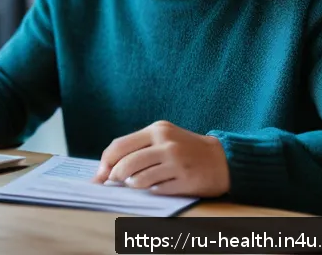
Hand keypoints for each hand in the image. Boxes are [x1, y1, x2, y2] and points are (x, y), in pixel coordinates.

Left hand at [91, 120, 229, 196]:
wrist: (222, 159)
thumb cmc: (185, 149)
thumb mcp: (162, 138)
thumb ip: (137, 148)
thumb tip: (106, 169)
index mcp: (157, 130)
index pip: (119, 146)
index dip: (105, 163)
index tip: (99, 176)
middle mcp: (166, 144)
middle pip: (126, 164)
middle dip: (114, 177)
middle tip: (114, 182)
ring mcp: (177, 162)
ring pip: (139, 179)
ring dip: (133, 185)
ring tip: (137, 183)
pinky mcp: (186, 180)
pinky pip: (156, 190)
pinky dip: (151, 191)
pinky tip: (157, 186)